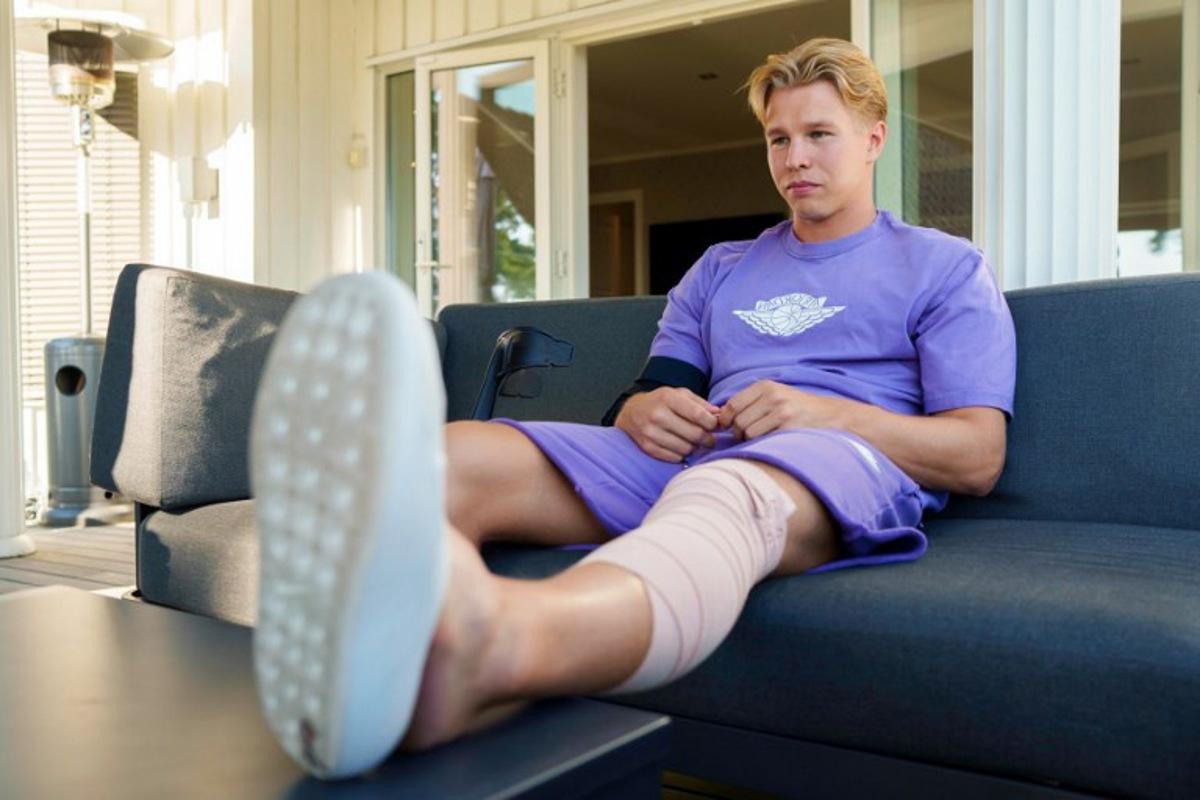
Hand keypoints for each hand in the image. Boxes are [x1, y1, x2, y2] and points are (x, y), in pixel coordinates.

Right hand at [616, 386, 720, 462]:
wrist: (631, 412)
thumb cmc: (660, 402)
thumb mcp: (679, 394)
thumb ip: (700, 403)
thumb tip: (719, 414)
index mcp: (668, 398)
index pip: (698, 415)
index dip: (712, 423)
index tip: (715, 425)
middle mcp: (657, 415)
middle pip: (695, 434)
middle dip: (707, 438)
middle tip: (710, 439)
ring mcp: (651, 432)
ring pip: (686, 448)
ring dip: (694, 447)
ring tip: (693, 441)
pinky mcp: (647, 447)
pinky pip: (675, 457)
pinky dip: (682, 454)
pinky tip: (680, 446)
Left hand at [718, 380, 851, 440]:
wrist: (832, 416)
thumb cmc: (799, 409)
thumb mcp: (776, 396)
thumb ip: (751, 403)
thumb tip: (720, 417)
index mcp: (765, 386)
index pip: (732, 404)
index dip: (726, 420)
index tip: (730, 428)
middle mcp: (772, 396)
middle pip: (738, 421)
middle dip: (739, 433)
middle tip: (749, 437)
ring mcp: (781, 411)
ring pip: (748, 432)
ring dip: (752, 441)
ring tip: (764, 438)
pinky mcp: (788, 428)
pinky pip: (762, 441)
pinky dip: (763, 445)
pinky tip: (773, 442)